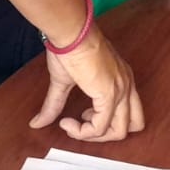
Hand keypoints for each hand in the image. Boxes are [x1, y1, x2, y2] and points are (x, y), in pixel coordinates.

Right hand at [29, 23, 145, 141]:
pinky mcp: (109, 95)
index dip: (108, 122)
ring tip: (73, 125)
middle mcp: (127, 85)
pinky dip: (83, 132)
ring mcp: (121, 90)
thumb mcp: (64, 81)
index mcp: (122, 78)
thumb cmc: (70, 47)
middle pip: (132, 126)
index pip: (130, 113)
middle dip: (106, 134)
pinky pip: (100, 127)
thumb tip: (37, 122)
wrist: (71, 33)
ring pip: (119, 131)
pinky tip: (67, 122)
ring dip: (93, 136)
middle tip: (82, 125)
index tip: (83, 117)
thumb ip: (55, 104)